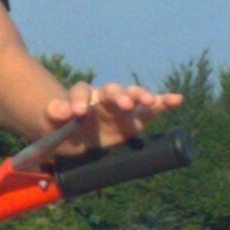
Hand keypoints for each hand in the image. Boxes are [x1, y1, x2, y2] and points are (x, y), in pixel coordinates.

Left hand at [43, 81, 182, 148]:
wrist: (74, 139)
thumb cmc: (62, 127)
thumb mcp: (53, 122)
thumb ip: (55, 114)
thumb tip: (58, 110)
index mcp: (82, 96)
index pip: (81, 91)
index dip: (79, 100)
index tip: (77, 112)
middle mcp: (103, 98)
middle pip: (112, 90)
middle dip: (118, 95)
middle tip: (123, 104)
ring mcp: (120, 108)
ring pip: (133, 97)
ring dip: (141, 96)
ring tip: (149, 100)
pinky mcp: (134, 121)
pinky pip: (151, 110)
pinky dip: (163, 103)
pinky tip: (176, 99)